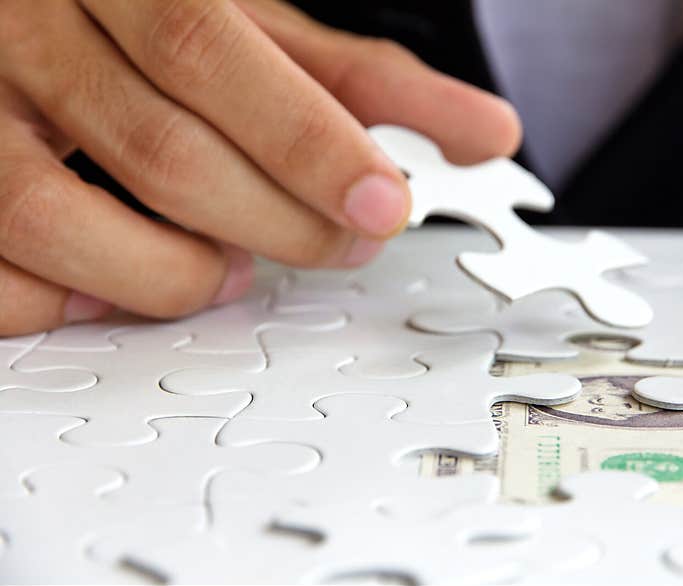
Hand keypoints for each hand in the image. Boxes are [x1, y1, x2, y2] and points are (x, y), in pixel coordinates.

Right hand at [0, 0, 520, 333]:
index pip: (206, 50)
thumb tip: (481, 134)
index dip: (303, 140)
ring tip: (229, 268)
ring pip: (57, 218)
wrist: (34, 8)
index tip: (381, 203)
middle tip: (341, 242)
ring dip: (172, 272)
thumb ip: (364, 83)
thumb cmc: (152, 17)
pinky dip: (73, 303)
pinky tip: (126, 286)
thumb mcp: (261, 29)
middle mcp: (24, 27)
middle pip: (158, 148)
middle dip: (274, 220)